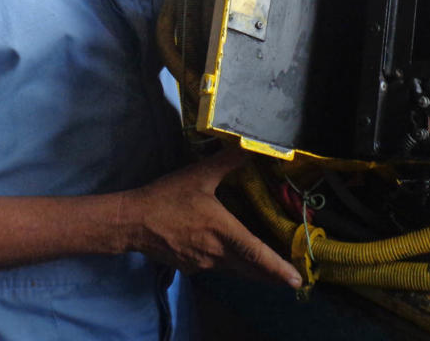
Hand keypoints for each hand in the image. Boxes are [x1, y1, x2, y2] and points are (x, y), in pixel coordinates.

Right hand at [120, 148, 301, 287]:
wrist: (132, 221)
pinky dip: (229, 265)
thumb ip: (227, 162)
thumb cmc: (167, 198)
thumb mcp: (199, 175)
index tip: (297, 281)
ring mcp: (202, 263)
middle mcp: (216, 254)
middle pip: (250, 270)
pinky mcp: (189, 266)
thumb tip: (250, 148)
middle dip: (272, 276)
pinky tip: (229, 256)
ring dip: (251, 270)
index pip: (257, 254)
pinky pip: (216, 266)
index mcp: (223, 232)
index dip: (278, 268)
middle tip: (292, 281)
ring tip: (267, 270)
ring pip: (234, 270)